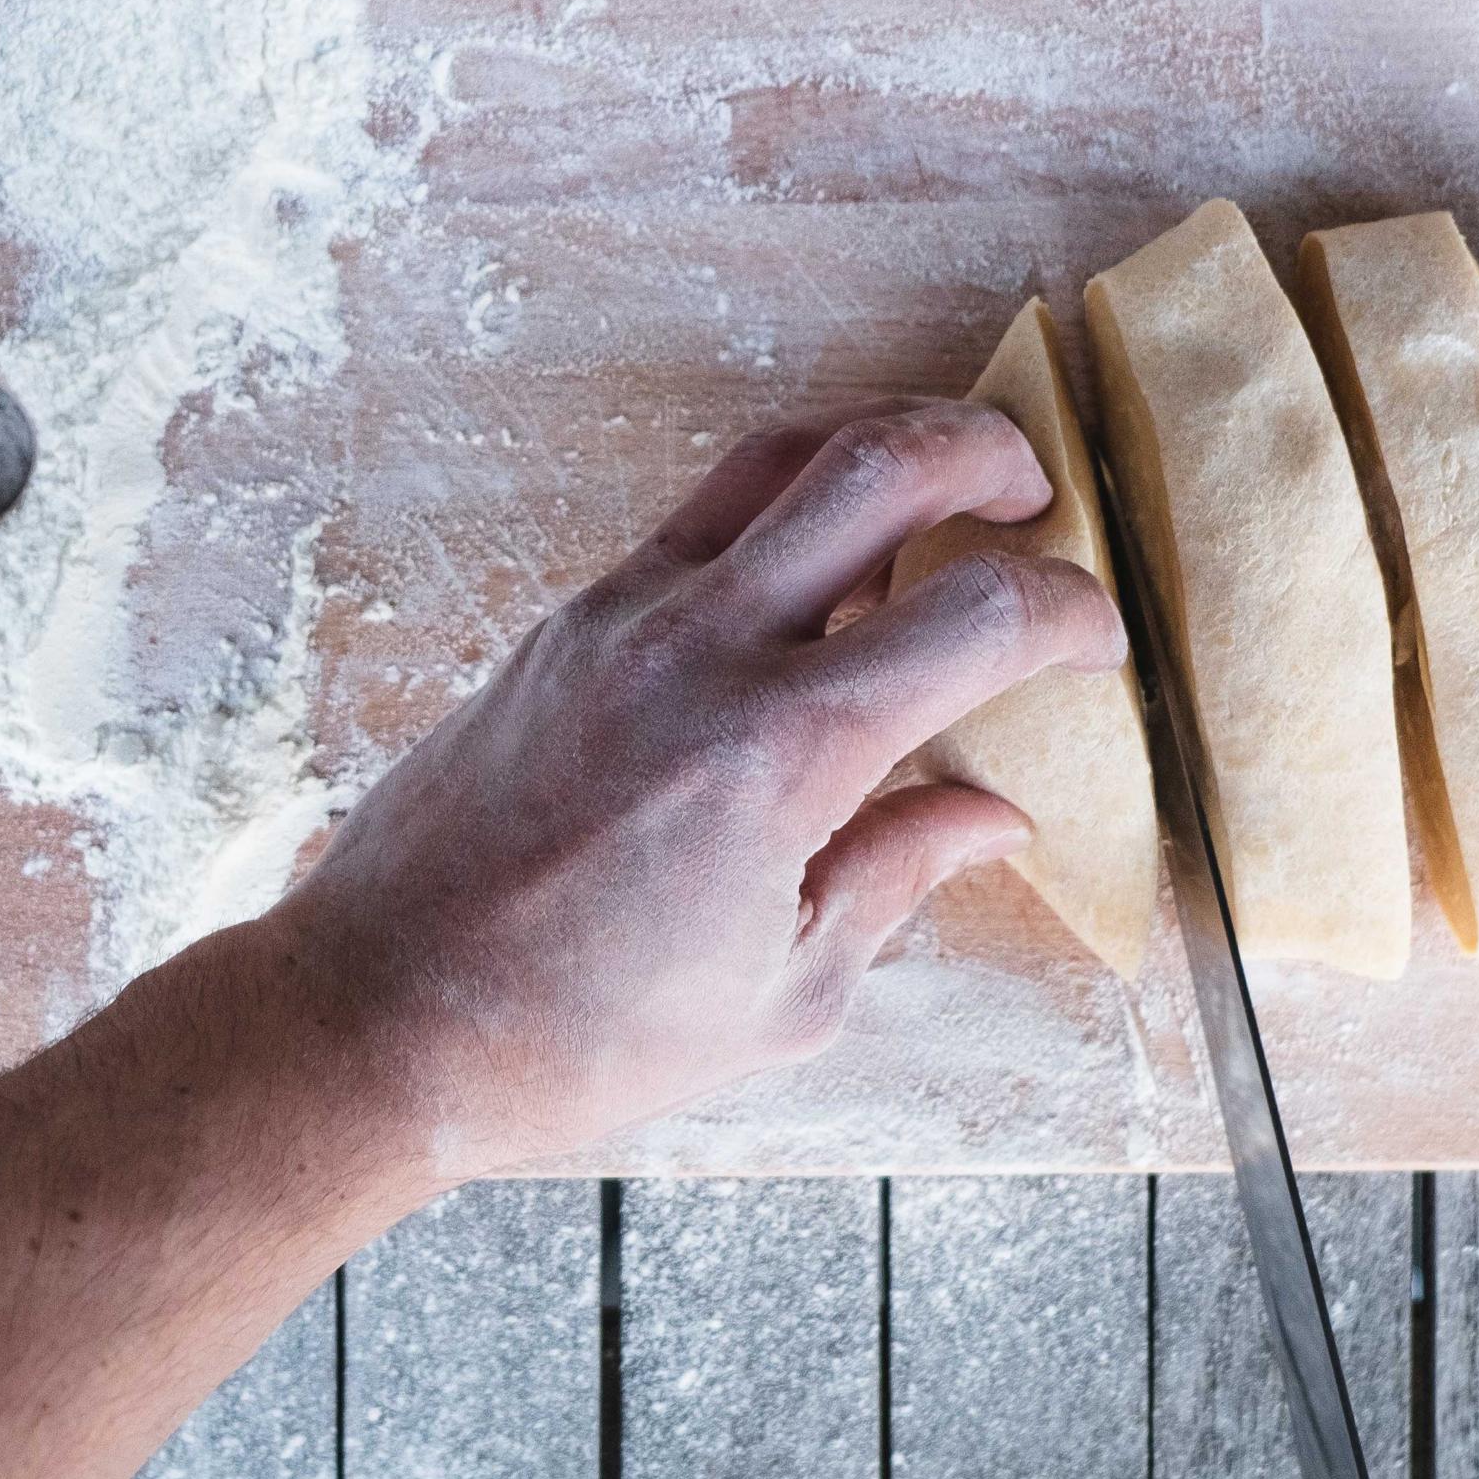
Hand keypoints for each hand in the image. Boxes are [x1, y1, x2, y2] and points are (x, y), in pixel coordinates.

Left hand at [273, 398, 1129, 1175]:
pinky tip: (817, 564)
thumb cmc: (575, 1035)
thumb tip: (990, 815)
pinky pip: (698, 517)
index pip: (975, 616)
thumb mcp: (783, 994)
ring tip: (939, 481)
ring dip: (877, 443)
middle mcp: (699, 647)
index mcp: (778, 750)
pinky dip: (780, 506)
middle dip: (985, 453)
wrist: (382, 1015)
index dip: (1068, 611)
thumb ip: (899, 877)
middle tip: (1034, 493)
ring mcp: (621, 616)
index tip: (1095, 639)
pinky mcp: (569, 620)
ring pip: (774, 457)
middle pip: (874, 462)